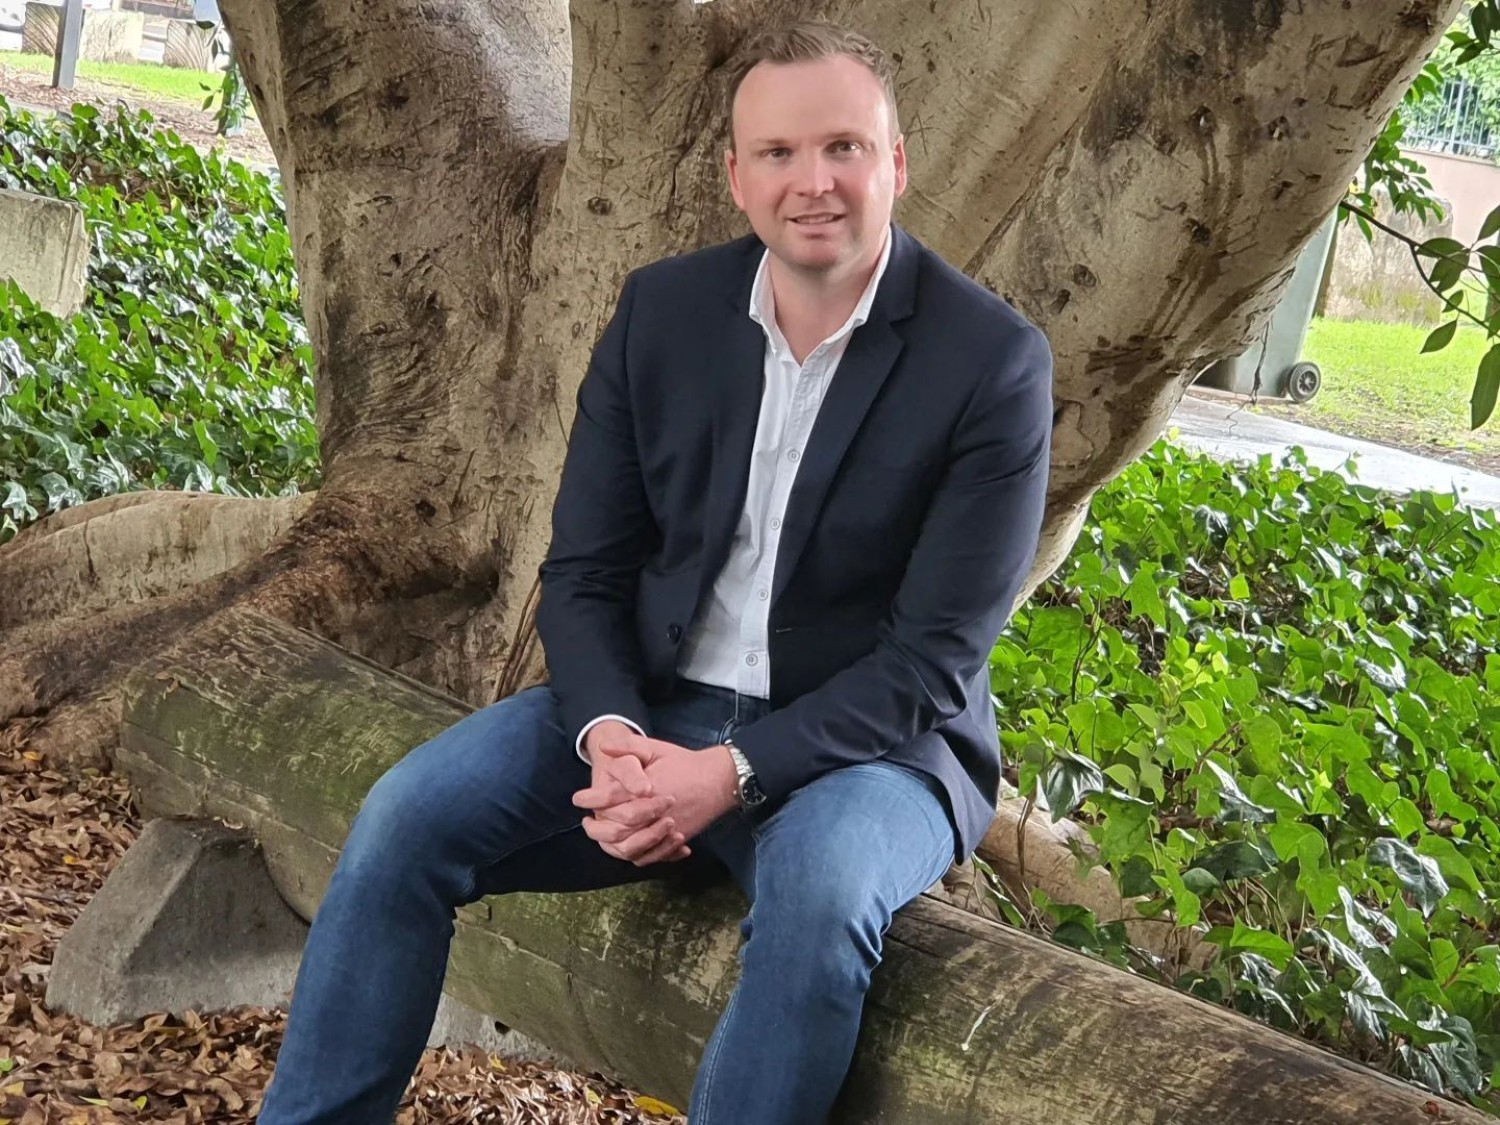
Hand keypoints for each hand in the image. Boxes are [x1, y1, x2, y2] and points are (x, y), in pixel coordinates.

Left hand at [574, 735, 739, 865]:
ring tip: (602, 836)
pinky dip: (635, 854)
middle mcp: (652, 813)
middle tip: (586, 822)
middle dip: (596, 828)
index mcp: (645, 789)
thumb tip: (603, 748)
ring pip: (630, 848)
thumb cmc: (684, 762)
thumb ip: (628, 746)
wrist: (718, 780)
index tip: (578, 799)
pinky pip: (650, 856)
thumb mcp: (655, 747)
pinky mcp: (674, 840)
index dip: (591, 799)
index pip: (609, 799)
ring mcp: (664, 830)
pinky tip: (625, 846)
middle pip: (616, 830)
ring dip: (612, 845)